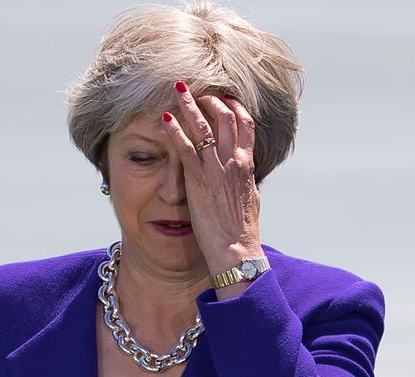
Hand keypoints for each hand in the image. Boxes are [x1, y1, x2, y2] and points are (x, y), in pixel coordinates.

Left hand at [161, 82, 264, 272]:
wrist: (237, 247)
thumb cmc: (244, 229)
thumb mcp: (251, 198)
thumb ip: (246, 180)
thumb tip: (246, 172)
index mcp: (248, 164)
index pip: (245, 124)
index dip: (234, 107)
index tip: (224, 97)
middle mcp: (234, 161)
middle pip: (225, 117)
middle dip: (211, 99)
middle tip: (197, 91)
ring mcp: (215, 168)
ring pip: (203, 126)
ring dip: (189, 105)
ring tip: (177, 91)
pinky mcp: (197, 179)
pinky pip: (184, 147)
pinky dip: (174, 131)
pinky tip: (164, 119)